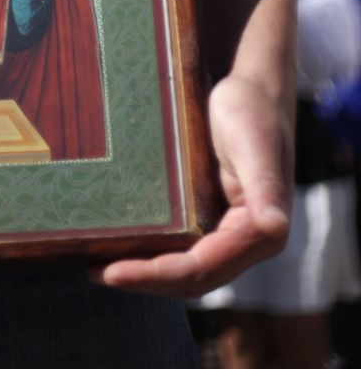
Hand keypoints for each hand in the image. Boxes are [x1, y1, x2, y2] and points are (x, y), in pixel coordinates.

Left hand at [93, 72, 291, 297]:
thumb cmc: (252, 109)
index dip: (158, 276)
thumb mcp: (254, 143)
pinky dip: (152, 253)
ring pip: (184, 269)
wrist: (254, 88)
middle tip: (93, 271)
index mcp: (260, 233)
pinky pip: (181, 247)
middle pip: (191, 278)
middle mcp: (246, 242)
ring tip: (96, 266)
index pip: (202, 270)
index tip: (114, 274)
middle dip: (145, 280)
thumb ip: (265, 185)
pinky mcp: (212, 218)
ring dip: (145, 272)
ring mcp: (228, 233)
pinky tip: (121, 244)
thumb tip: (275, 226)